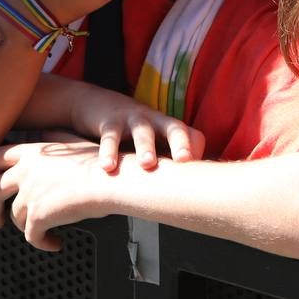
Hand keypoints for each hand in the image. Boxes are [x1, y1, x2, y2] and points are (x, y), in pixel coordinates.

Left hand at [0, 137, 112, 250]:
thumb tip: (38, 137)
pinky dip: (42, 243)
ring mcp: (30, 193)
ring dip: (25, 227)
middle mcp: (26, 170)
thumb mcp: (70, 141)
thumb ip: (49, 139)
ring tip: (41, 232)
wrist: (112, 179)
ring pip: (14, 216)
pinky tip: (55, 243)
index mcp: (32, 151)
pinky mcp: (38, 215)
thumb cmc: (99, 162)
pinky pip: (31, 236)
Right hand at [64, 81, 204, 171]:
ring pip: (143, 132)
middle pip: (174, 128)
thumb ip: (170, 162)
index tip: (201, 173)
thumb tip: (189, 193)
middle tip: (184, 160)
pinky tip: (107, 167)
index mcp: (170, 128)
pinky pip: (111, 137)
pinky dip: (109, 151)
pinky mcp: (110, 122)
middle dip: (180, 143)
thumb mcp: (154, 143)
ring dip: (146, 147)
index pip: (192, 136)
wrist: (98, 105)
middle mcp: (156, 121)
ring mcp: (133, 119)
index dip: (197, 152)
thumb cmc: (134, 134)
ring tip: (147, 163)